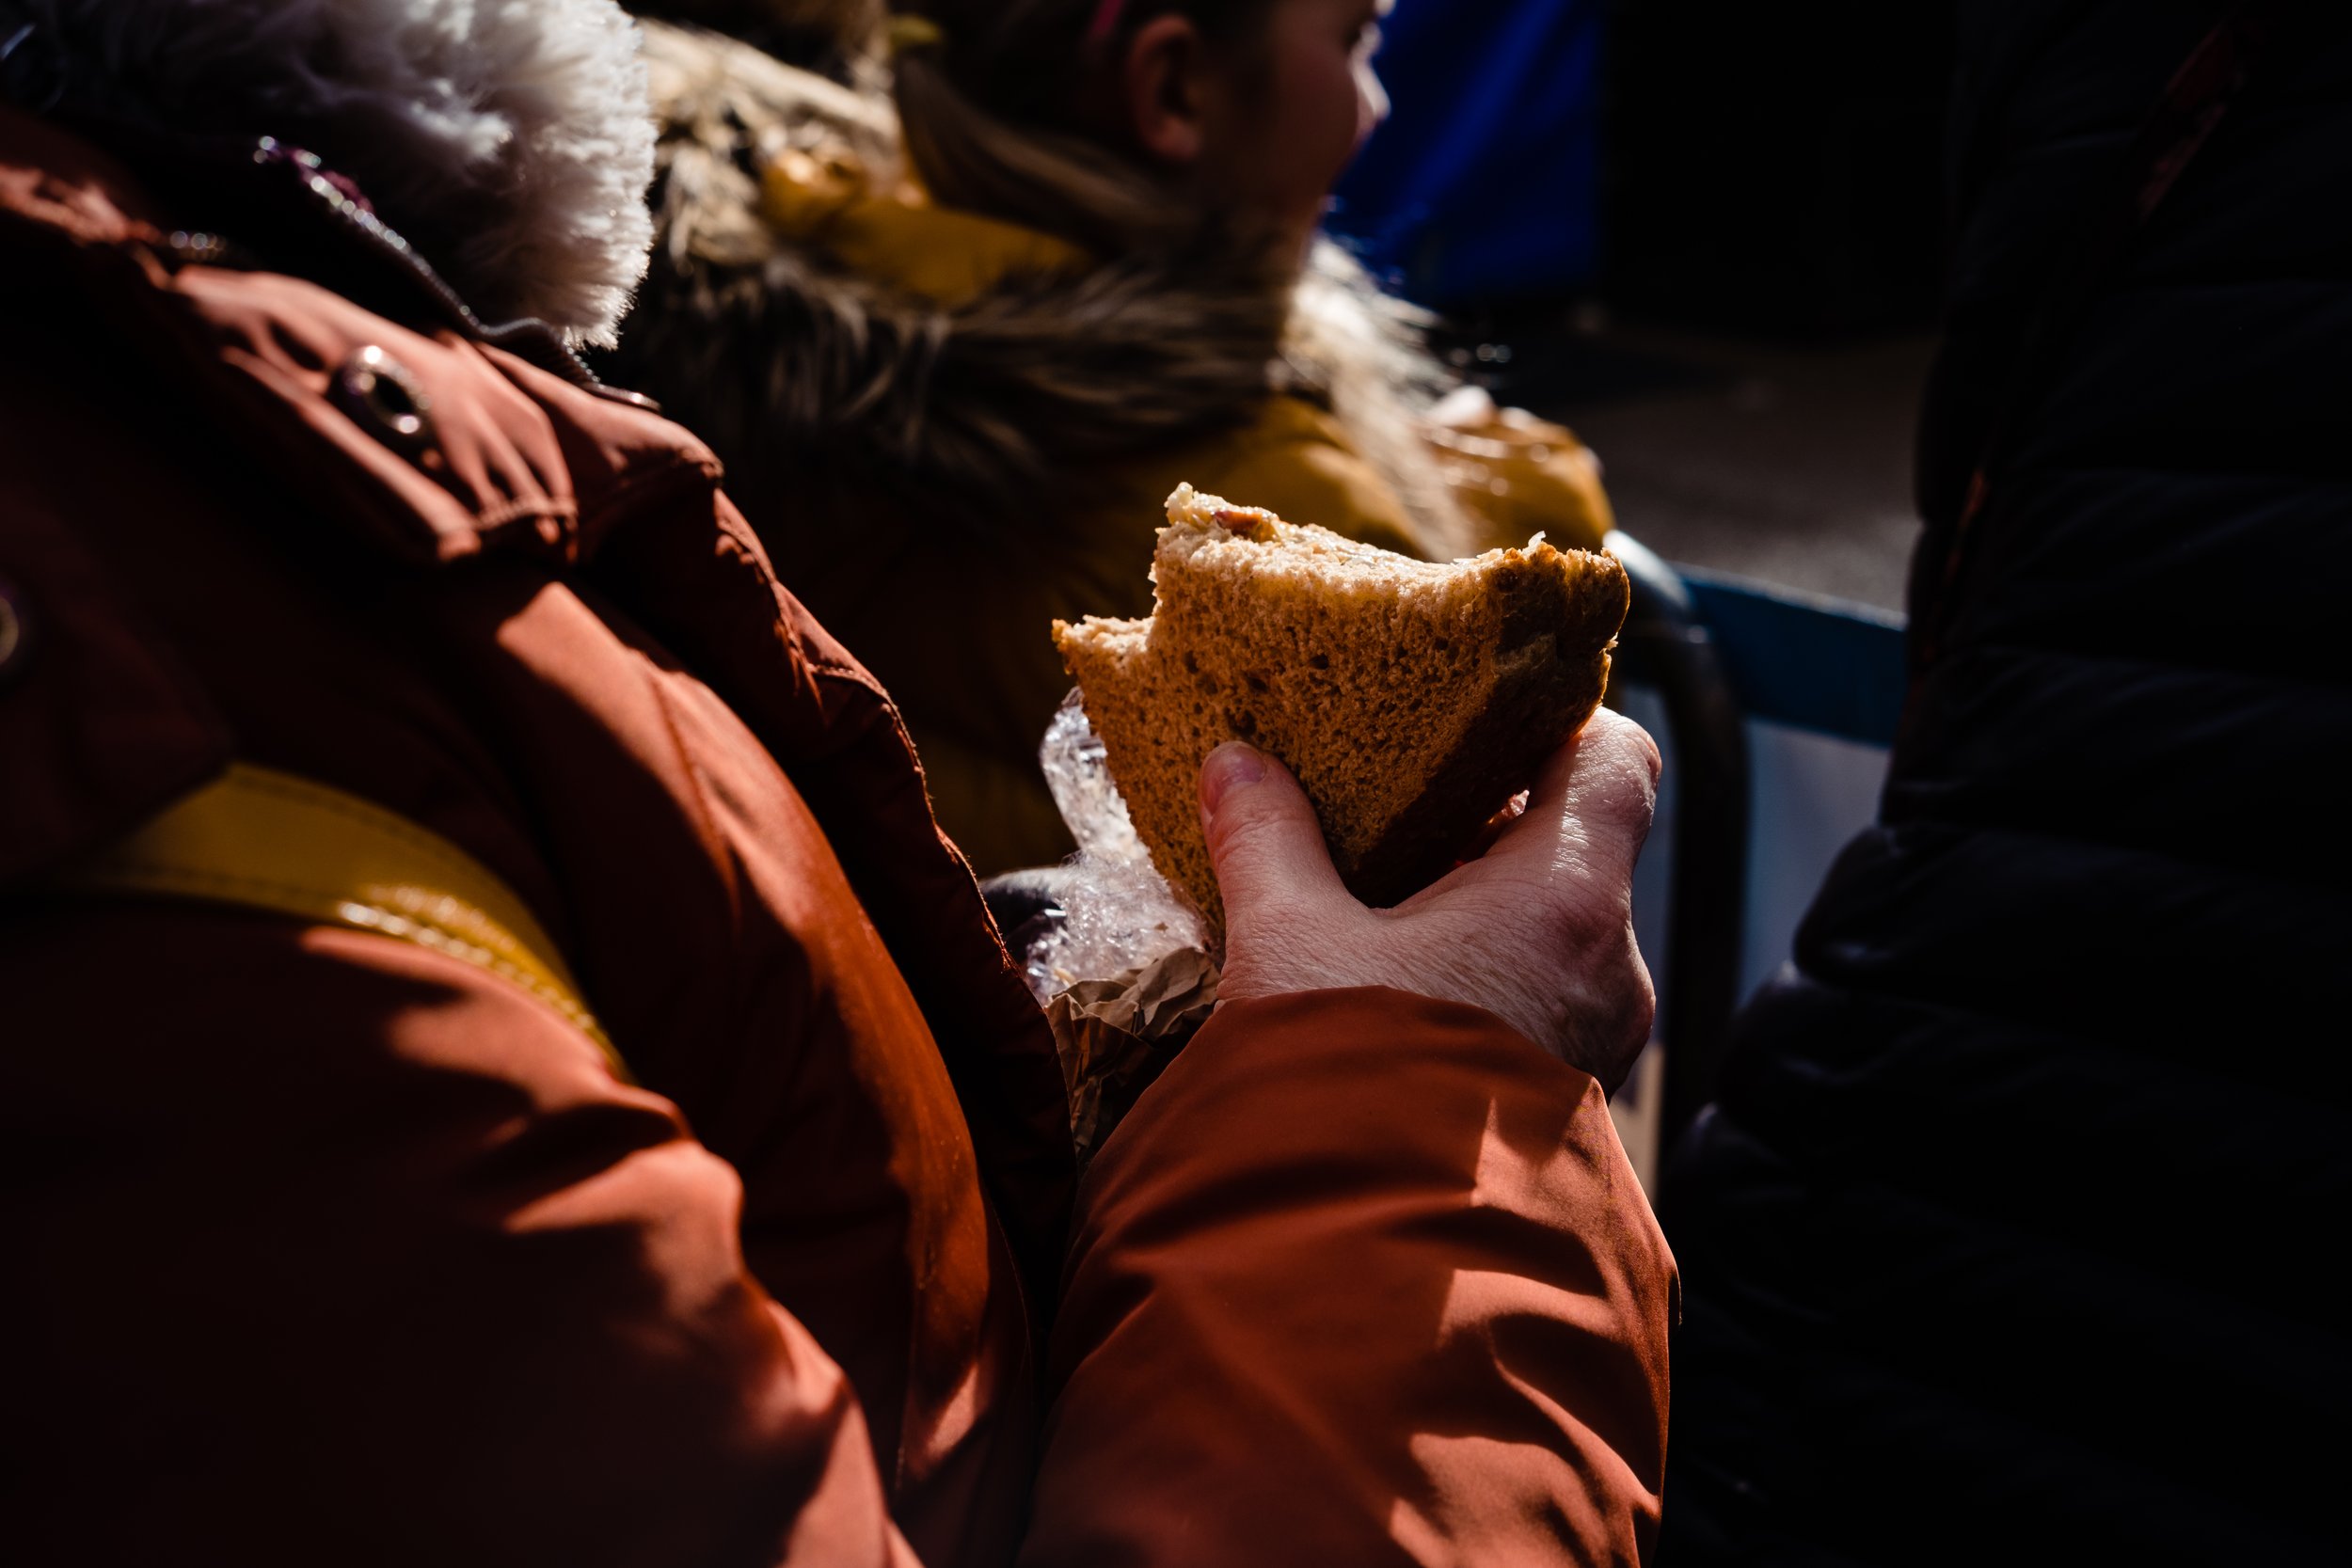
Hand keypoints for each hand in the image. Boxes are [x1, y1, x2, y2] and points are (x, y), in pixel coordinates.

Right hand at [1201, 709, 1660, 1090]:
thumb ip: (1266, 841)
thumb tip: (1236, 764)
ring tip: (1376, 905)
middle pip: (1576, 846)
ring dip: (1478, 908)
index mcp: (1565, 897)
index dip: (1561, 717)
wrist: (1377, 1271)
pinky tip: (1392, 993)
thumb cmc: (1347, 1086)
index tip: (1481, 715)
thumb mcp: (1287, 945)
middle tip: (1393, 808)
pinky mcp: (1569, 1107)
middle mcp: (1608, 966)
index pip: (1618, 757)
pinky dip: (1482, 980)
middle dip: (1486, 821)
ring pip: (1554, 934)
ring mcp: (1598, 1045)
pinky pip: (1540, 1006)